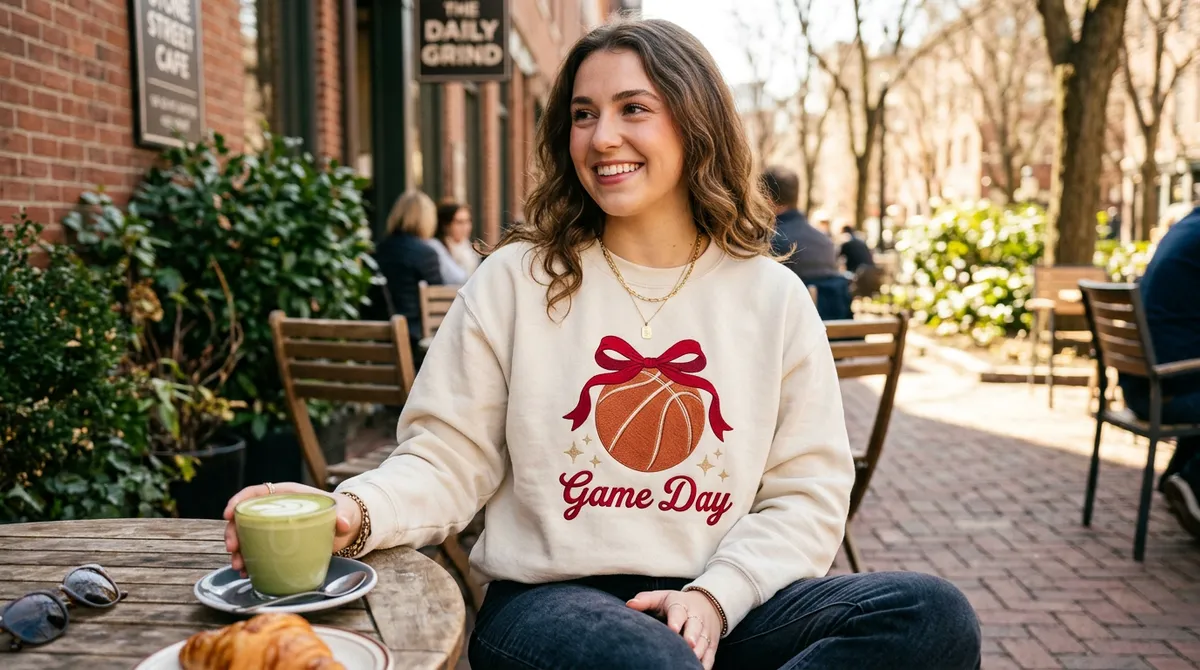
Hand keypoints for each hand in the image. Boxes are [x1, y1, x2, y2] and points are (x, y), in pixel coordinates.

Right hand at [222, 482, 360, 574]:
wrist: (348, 528)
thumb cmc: (342, 512)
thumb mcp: (344, 511)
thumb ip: (344, 515)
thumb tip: (343, 523)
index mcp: (287, 494)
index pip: (255, 493)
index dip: (238, 500)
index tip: (228, 514)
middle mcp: (276, 509)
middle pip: (245, 516)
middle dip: (232, 531)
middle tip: (233, 548)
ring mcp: (274, 527)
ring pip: (246, 535)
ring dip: (238, 551)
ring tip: (239, 566)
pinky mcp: (277, 544)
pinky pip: (256, 550)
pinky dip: (248, 561)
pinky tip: (247, 573)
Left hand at [626, 590, 719, 668]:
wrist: (708, 603)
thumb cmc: (677, 603)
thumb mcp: (662, 597)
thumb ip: (646, 600)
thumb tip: (629, 604)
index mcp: (681, 605)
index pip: (678, 611)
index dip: (676, 620)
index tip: (672, 628)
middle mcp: (695, 618)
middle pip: (695, 627)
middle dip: (692, 636)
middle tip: (689, 644)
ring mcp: (705, 631)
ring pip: (704, 642)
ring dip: (700, 651)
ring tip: (692, 659)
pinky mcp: (712, 643)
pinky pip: (711, 655)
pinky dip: (706, 663)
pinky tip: (699, 669)